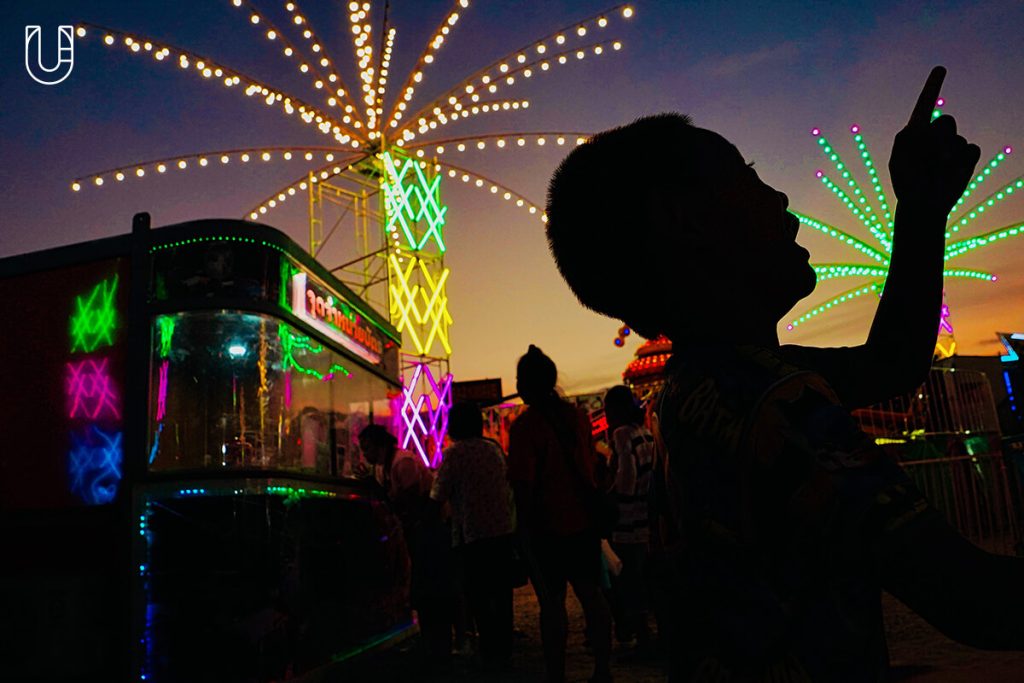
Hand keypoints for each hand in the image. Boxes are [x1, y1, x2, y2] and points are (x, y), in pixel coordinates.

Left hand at [889, 66, 980, 216]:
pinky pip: (972, 149)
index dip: (933, 86)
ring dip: (947, 155)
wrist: (922, 204)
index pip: (925, 104)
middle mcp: (935, 134)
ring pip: (957, 139)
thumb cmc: (907, 182)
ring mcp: (952, 145)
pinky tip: (951, 173)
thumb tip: (925, 127)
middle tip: (928, 160)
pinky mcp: (967, 157)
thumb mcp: (898, 160)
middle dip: (938, 140)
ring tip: (936, 171)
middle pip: (946, 123)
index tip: (940, 68)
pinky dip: (962, 162)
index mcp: (916, 132)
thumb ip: (907, 139)